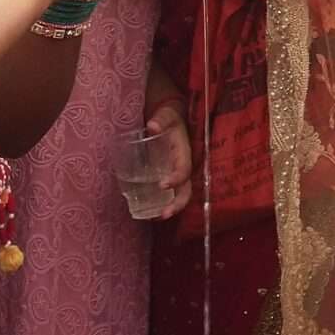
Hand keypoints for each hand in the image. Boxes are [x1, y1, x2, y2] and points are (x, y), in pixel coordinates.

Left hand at [138, 97, 195, 219]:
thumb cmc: (168, 117)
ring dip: (170, 209)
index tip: (162, 185)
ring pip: (179, 195)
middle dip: (177, 204)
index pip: (184, 170)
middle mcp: (183, 167)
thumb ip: (161, 120)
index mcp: (184, 154)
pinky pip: (169, 194)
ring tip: (155, 218)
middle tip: (163, 214)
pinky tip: (149, 213)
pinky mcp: (168, 176)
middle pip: (186, 190)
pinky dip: (161, 204)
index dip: (176, 179)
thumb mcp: (166, 115)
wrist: (169, 118)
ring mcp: (176, 173)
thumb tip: (152, 125)